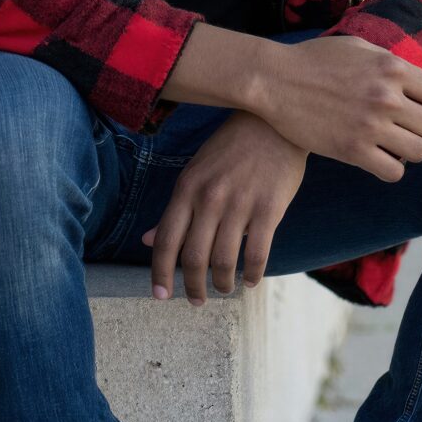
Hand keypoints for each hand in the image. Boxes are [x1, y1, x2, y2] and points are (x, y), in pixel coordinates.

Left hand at [141, 109, 307, 305]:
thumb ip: (176, 208)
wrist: (273, 121)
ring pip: (224, 261)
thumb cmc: (231, 148)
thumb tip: (148, 240)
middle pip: (194, 258)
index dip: (160, 274)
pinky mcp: (270, 208)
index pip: (166, 241)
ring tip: (224, 288)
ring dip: (222, 284)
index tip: (160, 296)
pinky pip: (257, 254)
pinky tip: (250, 280)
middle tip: (197, 300)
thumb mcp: (196, 171)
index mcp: (187, 187)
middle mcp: (210, 197)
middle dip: (192, 288)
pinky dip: (252, 275)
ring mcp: (240, 203)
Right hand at [254, 35, 421, 182]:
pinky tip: (378, 158)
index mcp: (391, 67)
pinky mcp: (353, 151)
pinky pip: (394, 172)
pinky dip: (391, 168)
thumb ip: (389, 63)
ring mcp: (370, 125)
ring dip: (410, 151)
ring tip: (393, 144)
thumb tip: (415, 79)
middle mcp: (387, 97)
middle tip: (409, 129)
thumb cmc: (315, 60)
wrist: (275, 80)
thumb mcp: (359, 47)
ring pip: (419, 152)